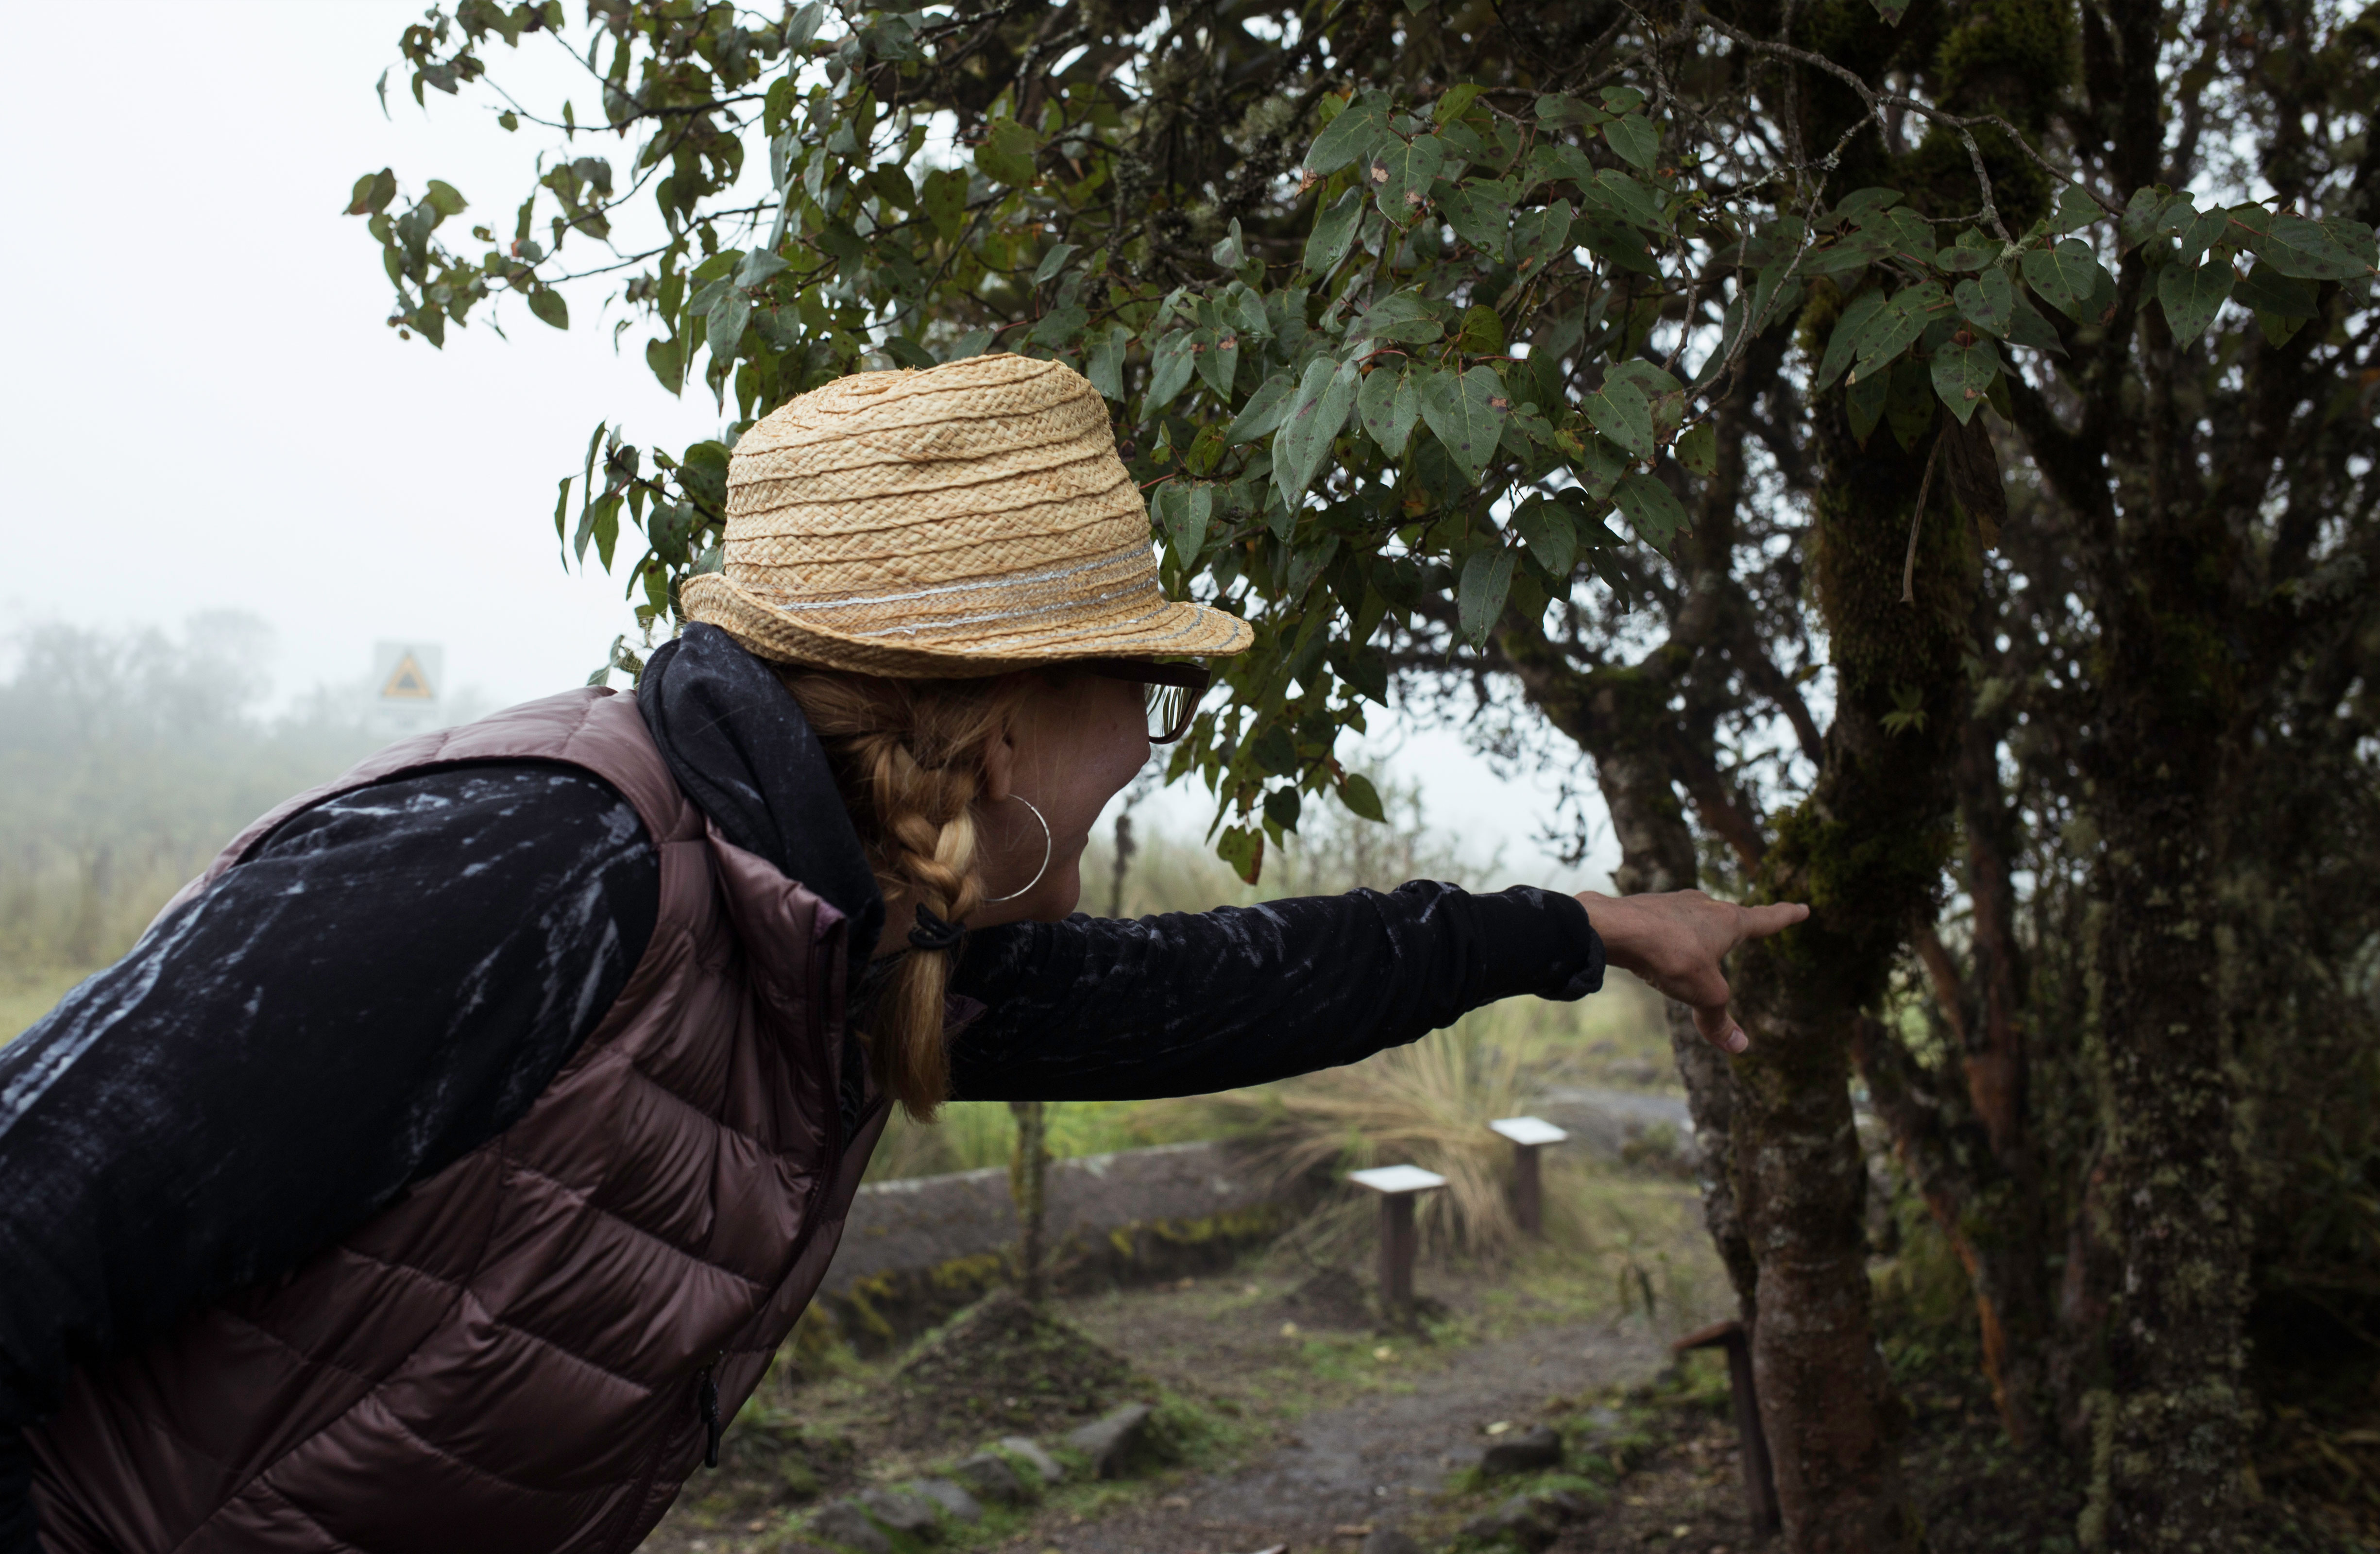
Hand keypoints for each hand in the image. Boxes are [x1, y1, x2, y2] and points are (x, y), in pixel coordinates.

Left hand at [1572, 889, 1809, 1052]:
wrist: (1614, 927)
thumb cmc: (1669, 954)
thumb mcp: (1703, 993)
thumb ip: (1720, 1020)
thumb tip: (1740, 1047)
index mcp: (1728, 921)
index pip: (1766, 919)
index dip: (1786, 916)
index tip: (1802, 908)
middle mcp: (1703, 905)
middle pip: (1728, 918)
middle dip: (1738, 926)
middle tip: (1752, 923)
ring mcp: (1672, 903)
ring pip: (1693, 920)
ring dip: (1698, 932)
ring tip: (1697, 947)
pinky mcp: (1644, 909)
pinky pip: (1664, 926)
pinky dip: (1667, 938)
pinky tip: (1654, 949)